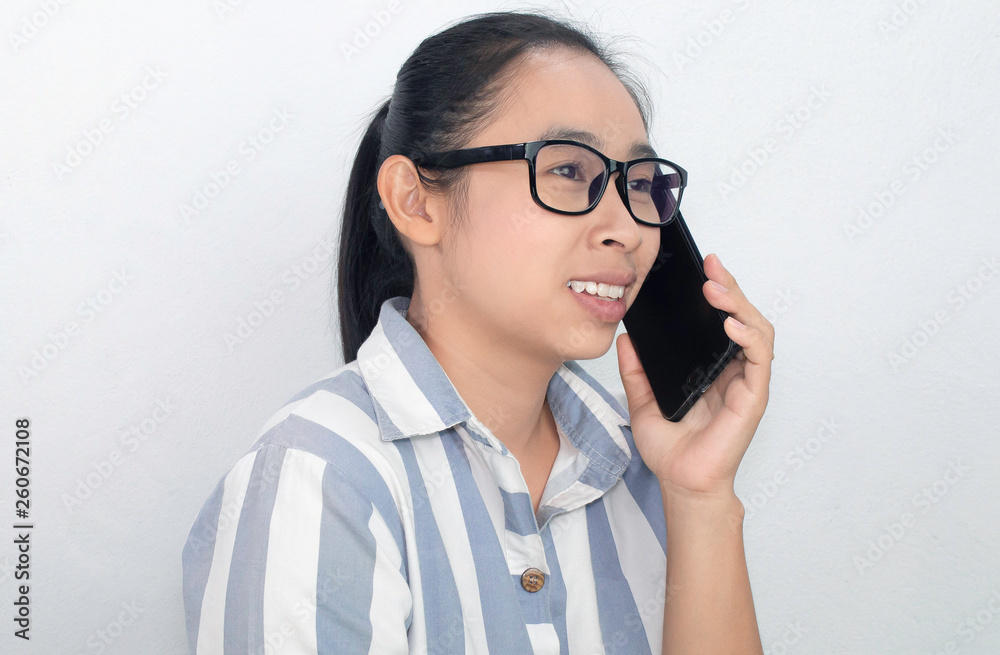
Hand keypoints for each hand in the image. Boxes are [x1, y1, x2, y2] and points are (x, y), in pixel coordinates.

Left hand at [616, 253, 773, 498]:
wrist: (680, 483)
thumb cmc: (671, 450)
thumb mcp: (642, 401)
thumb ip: (635, 370)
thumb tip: (625, 339)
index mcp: (712, 368)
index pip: (723, 320)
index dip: (718, 291)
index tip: (702, 268)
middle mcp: (733, 371)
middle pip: (743, 317)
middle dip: (730, 287)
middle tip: (711, 267)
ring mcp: (745, 383)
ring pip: (757, 331)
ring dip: (740, 306)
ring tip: (716, 290)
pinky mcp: (752, 398)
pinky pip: (759, 360)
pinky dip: (749, 337)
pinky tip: (731, 324)